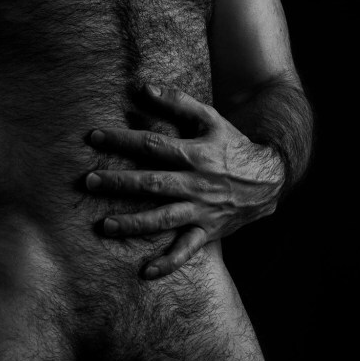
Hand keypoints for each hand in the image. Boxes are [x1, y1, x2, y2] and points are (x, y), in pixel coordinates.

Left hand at [86, 82, 283, 278]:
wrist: (270, 177)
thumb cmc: (233, 144)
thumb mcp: (210, 117)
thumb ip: (178, 101)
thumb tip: (144, 88)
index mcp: (194, 154)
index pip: (151, 145)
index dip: (122, 140)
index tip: (94, 137)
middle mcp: (196, 183)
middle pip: (152, 183)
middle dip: (119, 183)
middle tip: (89, 182)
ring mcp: (202, 210)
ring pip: (164, 219)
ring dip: (134, 223)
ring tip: (105, 225)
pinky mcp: (208, 231)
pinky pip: (187, 250)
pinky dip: (169, 263)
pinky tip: (146, 272)